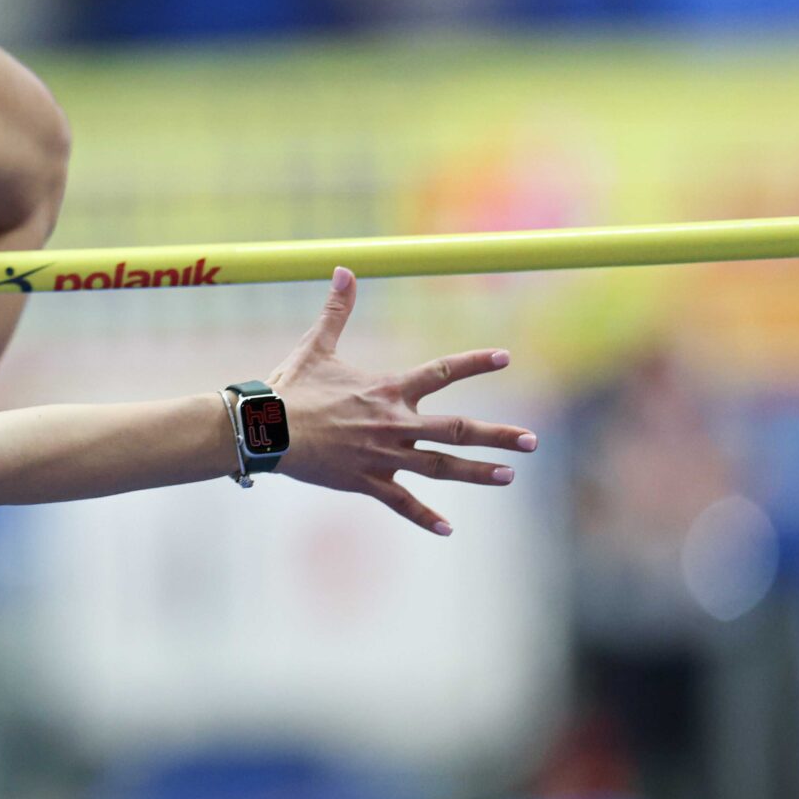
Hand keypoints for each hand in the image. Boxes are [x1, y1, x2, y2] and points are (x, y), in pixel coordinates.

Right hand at [266, 267, 537, 534]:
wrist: (266, 430)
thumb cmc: (290, 388)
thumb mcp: (317, 346)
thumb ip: (338, 310)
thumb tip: (343, 269)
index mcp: (388, 390)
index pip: (441, 372)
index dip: (474, 363)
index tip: (505, 357)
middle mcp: (395, 423)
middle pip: (458, 429)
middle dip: (498, 435)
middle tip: (532, 442)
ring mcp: (384, 456)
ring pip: (441, 466)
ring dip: (478, 472)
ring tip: (509, 475)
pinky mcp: (366, 481)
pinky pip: (402, 502)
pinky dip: (424, 516)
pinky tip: (447, 529)